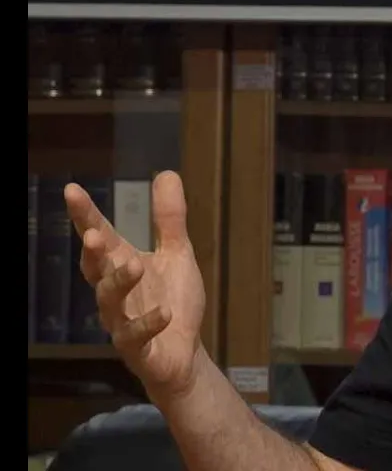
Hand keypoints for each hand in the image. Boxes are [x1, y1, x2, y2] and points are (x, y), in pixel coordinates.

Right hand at [66, 171, 206, 399]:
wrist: (184, 353)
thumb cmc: (173, 300)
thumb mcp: (177, 254)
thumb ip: (169, 219)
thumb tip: (167, 173)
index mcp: (121, 264)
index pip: (100, 236)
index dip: (85, 216)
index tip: (72, 190)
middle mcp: (115, 292)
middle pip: (96, 269)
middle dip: (93, 253)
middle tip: (94, 236)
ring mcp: (122, 321)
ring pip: (110, 302)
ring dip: (119, 283)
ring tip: (136, 265)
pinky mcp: (137, 349)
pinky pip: (136, 337)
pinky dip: (149, 323)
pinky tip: (165, 313)